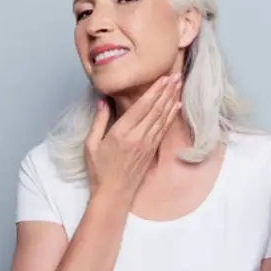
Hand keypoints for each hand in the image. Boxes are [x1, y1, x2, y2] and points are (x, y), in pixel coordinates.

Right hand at [84, 73, 181, 201]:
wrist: (113, 195)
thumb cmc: (99, 171)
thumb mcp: (91, 145)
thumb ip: (99, 121)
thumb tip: (103, 100)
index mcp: (121, 133)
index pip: (142, 107)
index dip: (154, 91)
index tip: (163, 78)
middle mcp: (138, 137)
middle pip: (156, 109)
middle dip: (167, 91)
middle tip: (177, 75)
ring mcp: (147, 144)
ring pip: (162, 117)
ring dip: (171, 100)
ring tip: (179, 85)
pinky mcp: (152, 151)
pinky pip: (164, 129)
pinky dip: (171, 116)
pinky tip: (176, 106)